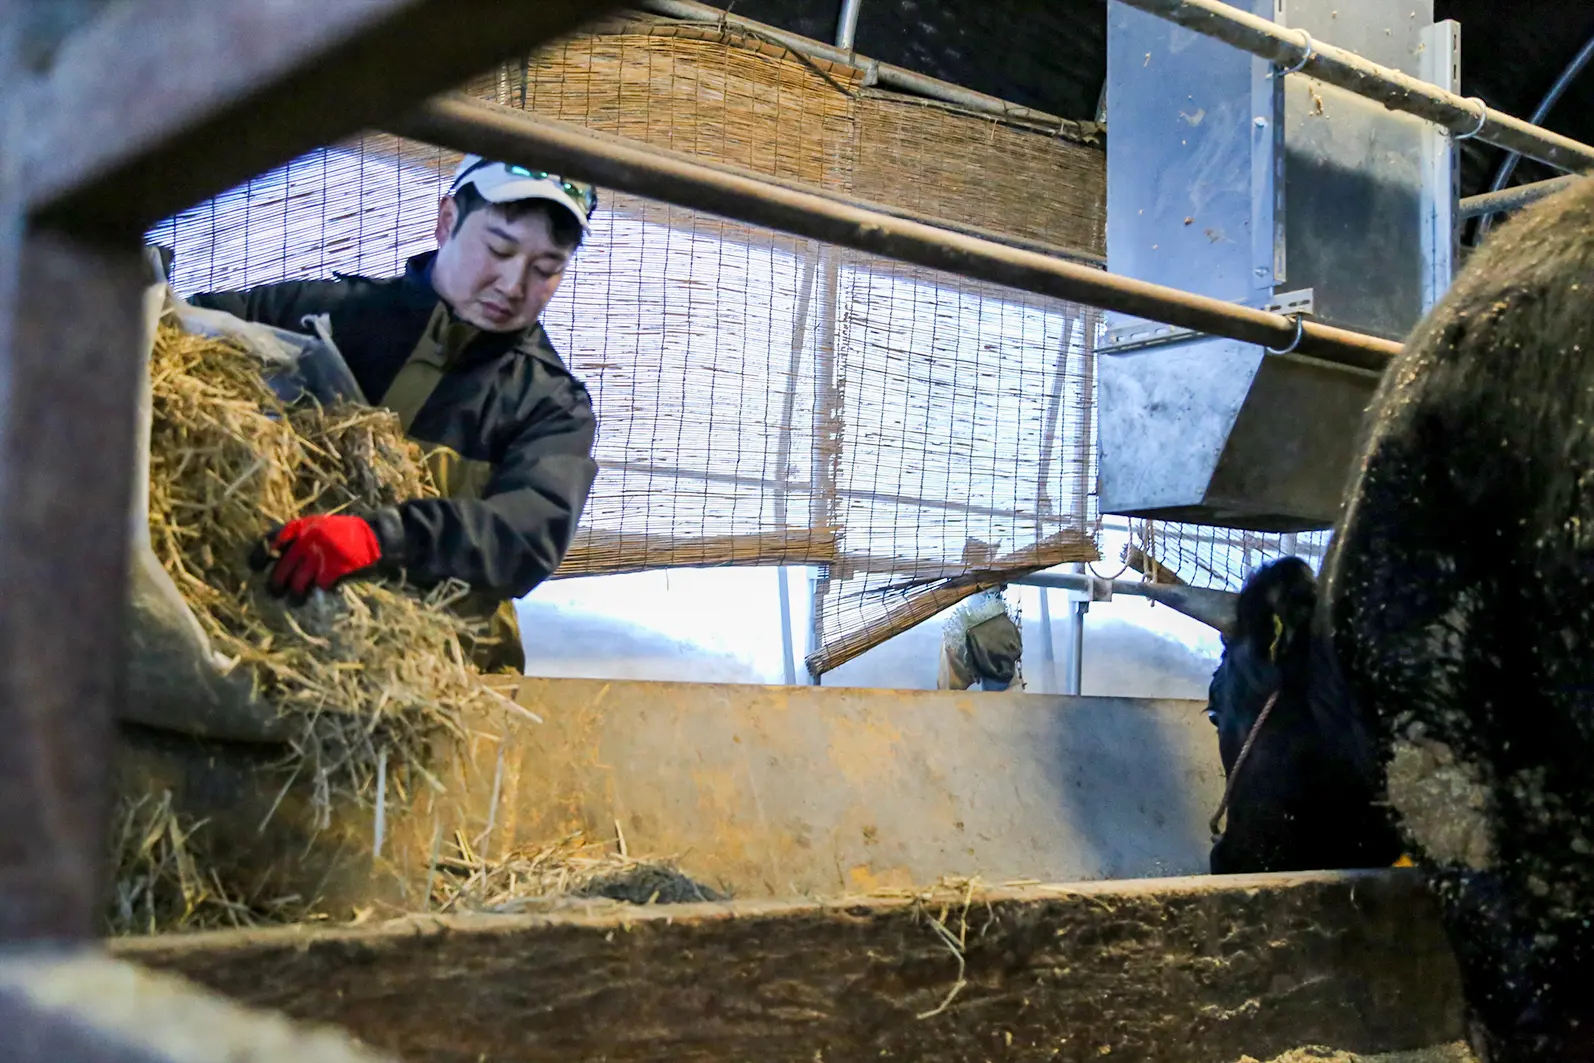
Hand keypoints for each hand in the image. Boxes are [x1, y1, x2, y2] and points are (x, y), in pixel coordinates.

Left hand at [250, 515, 381, 603]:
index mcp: (303, 526)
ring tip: (297, 600)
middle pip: (282, 568)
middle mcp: (308, 540)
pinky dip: (322, 590)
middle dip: (276, 584)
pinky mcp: (335, 570)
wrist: (378, 537)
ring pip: (297, 583)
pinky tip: (328, 588)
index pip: (271, 540)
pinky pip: (320, 587)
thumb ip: (301, 539)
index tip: (255, 567)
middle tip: (276, 592)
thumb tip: (276, 558)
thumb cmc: (347, 534)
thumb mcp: (321, 528)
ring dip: (295, 595)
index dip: (259, 554)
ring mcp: (321, 556)